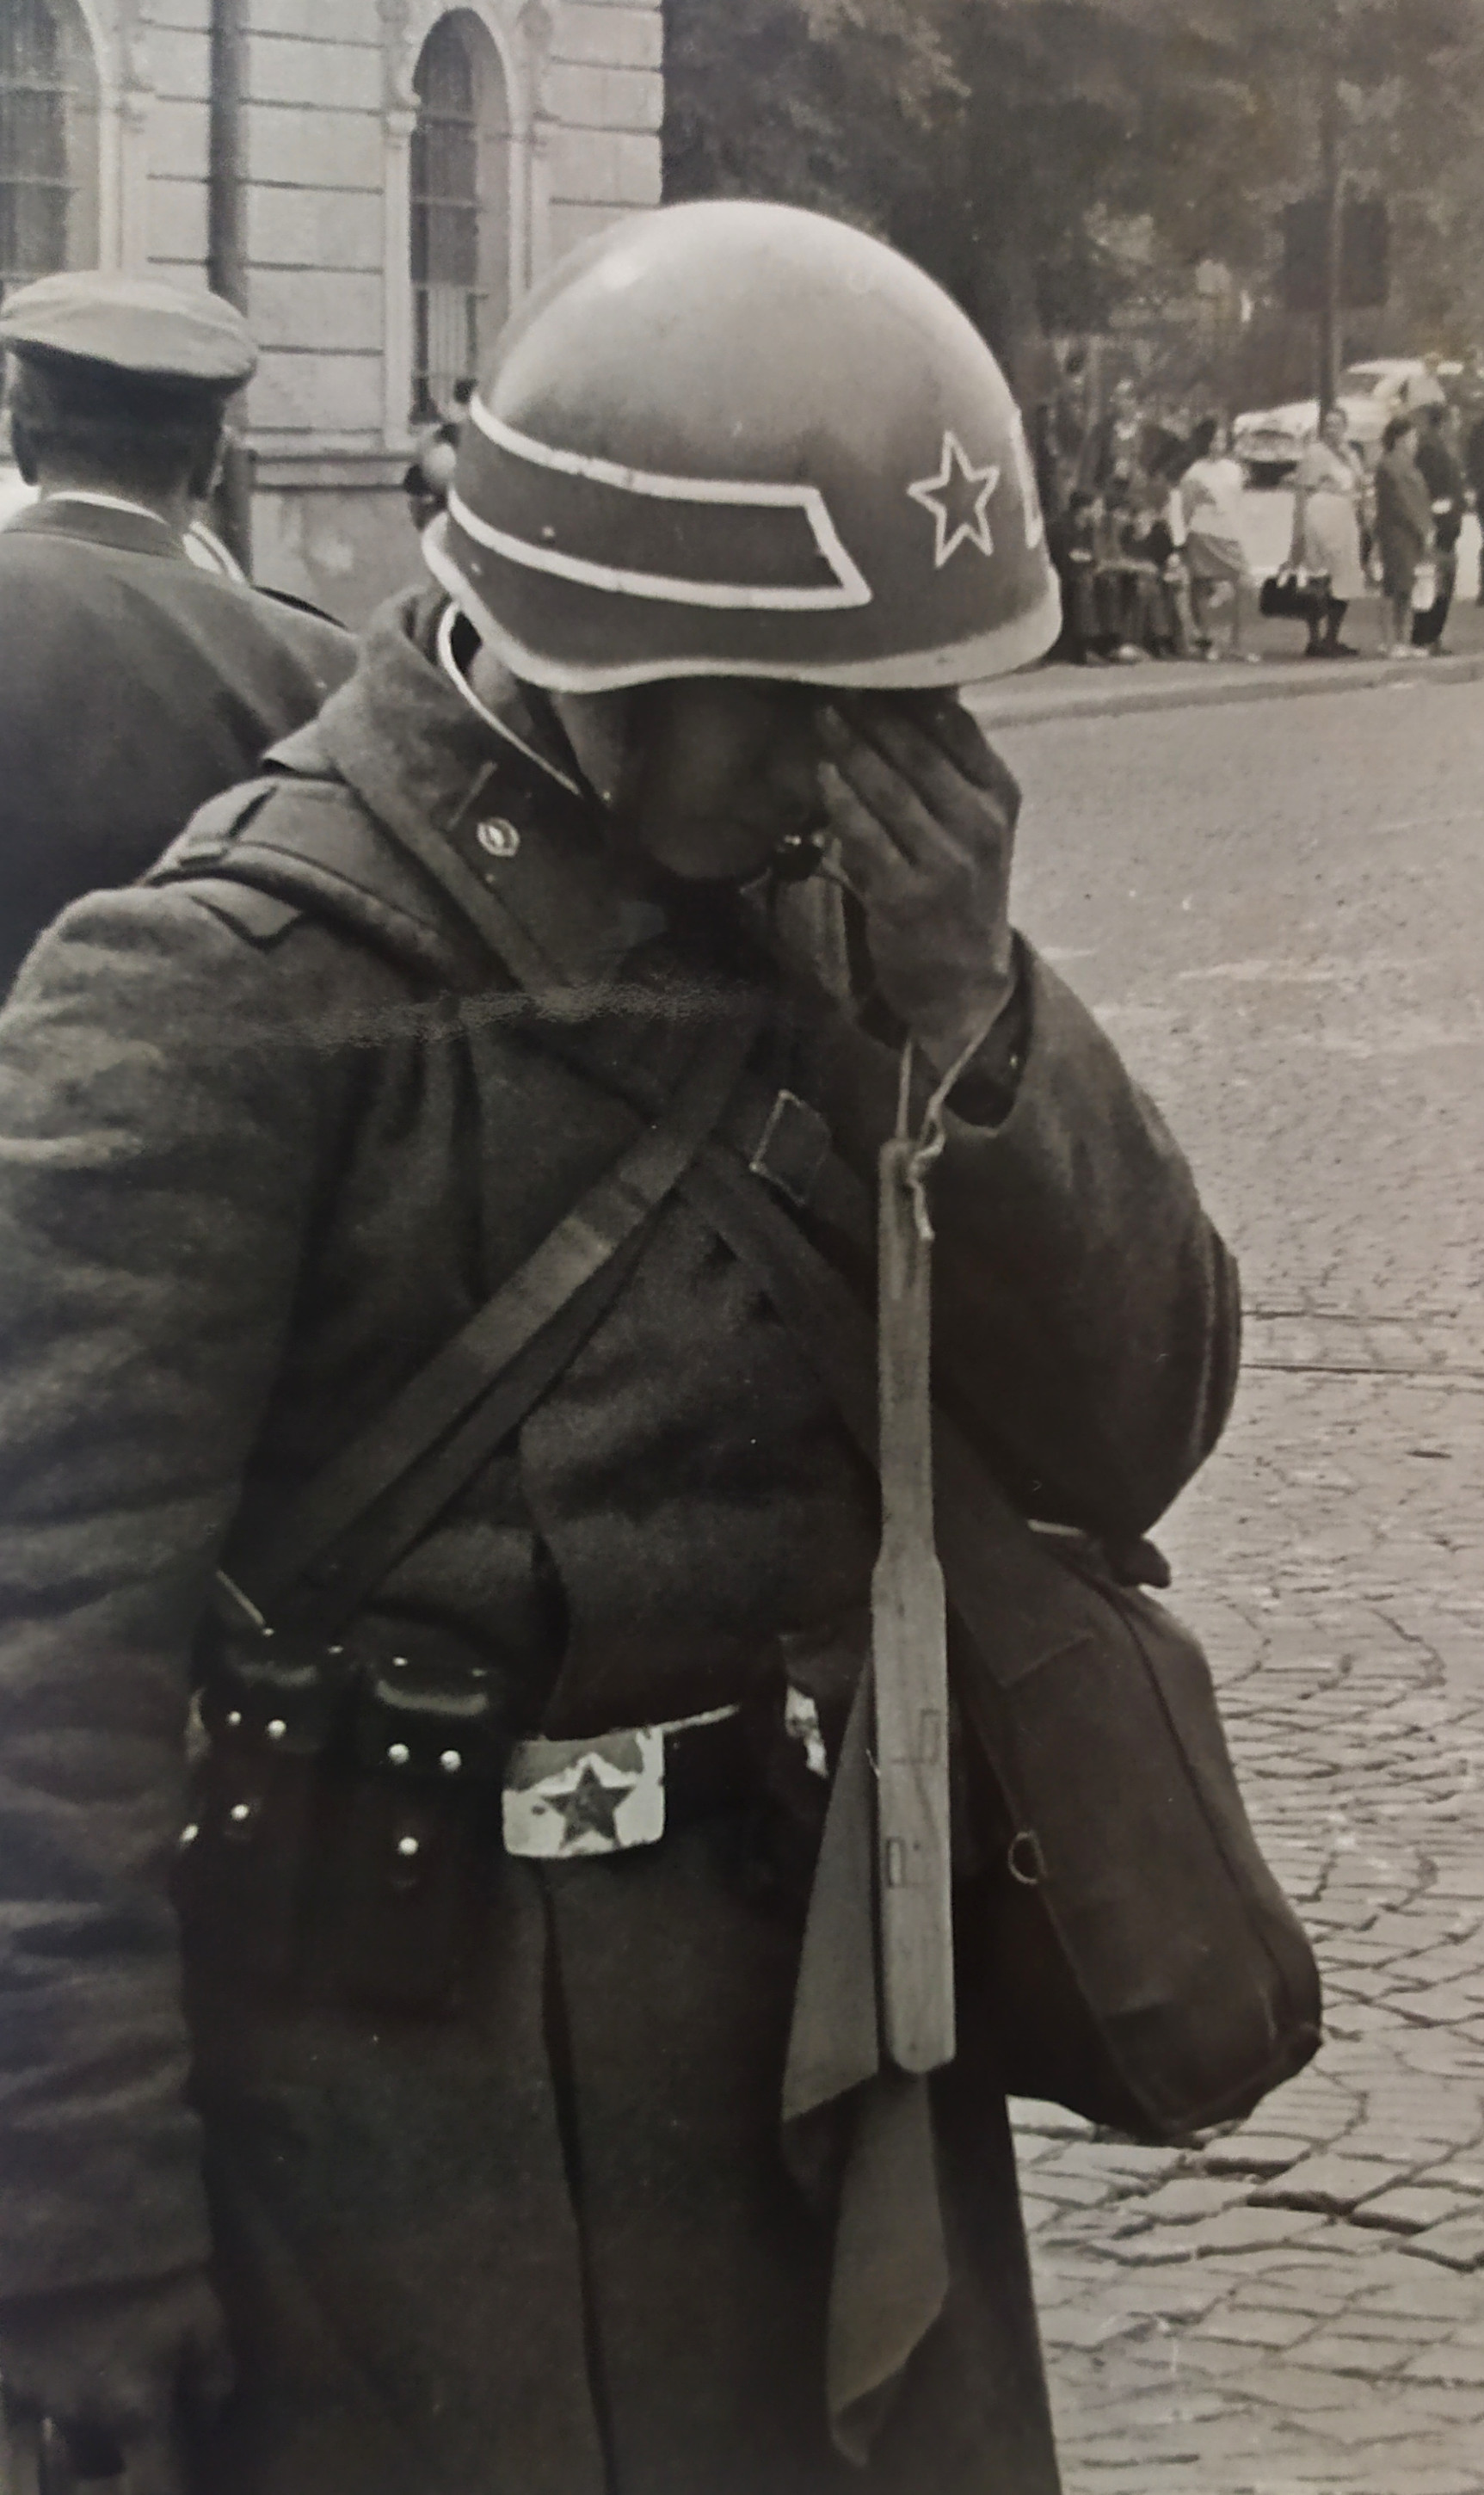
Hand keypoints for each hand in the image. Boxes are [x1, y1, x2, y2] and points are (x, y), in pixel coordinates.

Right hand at [0, 2270, 231, 2492]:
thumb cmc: (150, 2270)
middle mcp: (80, 2416)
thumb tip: (210, 2415)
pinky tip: (75, 2332)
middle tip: (145, 2410)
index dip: (173, 2493)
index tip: (180, 2487)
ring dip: (90, 2410)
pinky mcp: (12, 2360)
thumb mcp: (203, 2316)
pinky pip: (40, 2385)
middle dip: (123, 2449)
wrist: (71, 2219)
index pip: (158, 2486)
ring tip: (109, 2360)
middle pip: (101, 2460)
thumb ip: (212, 2373)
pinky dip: (61, 2372)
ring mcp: (38, 2390)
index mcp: (133, 2411)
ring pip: (69, 2423)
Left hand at [817, 697, 1018, 1075]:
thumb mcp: (976, 824)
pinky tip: (822, 773)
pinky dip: (841, 802)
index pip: (956, 728)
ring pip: (891, 790)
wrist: (963, 978)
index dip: (910, 692)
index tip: (871, 662)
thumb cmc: (961, 887)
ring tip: (823, 715)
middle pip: (920, 752)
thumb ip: (951, 767)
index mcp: (1000, 797)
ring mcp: (946, 862)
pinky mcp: (908, 896)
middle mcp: (980, 825)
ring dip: (852, 748)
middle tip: (834, 679)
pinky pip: (867, 836)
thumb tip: (914, 691)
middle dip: (874, 713)